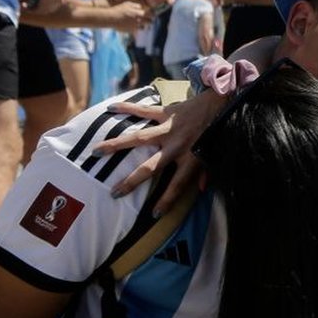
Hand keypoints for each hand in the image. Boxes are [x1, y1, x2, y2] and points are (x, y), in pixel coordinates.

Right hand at [94, 90, 227, 215]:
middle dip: (131, 181)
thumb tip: (201, 190)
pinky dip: (127, 109)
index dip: (166, 201)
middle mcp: (176, 147)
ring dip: (116, 145)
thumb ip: (206, 173)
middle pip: (150, 167)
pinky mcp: (166, 113)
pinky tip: (109, 108)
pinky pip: (143, 111)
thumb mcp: (214, 155)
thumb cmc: (217, 131)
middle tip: (114, 192)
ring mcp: (168, 129)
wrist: (221, 103)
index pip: (177, 186)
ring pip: (138, 139)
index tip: (154, 213)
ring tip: (96, 151)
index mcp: (190, 160)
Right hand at [109, 2, 152, 31]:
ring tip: (137, 23)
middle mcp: (139, 21)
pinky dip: (135, 29)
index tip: (151, 15)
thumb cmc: (119, 9)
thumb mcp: (128, 4)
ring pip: (143, 28)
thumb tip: (142, 7)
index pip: (151, 15)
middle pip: (149, 22)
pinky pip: (136, 31)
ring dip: (142, 26)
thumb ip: (136, 6)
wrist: (111, 18)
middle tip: (146, 20)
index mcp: (139, 13)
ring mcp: (135, 27)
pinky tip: (131, 25)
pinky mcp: (131, 31)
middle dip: (148, 21)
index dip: (151, 15)